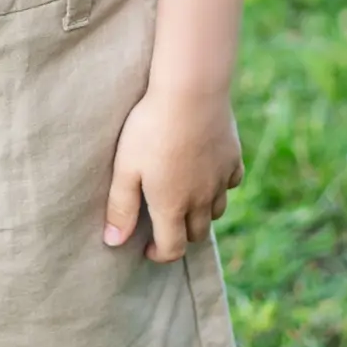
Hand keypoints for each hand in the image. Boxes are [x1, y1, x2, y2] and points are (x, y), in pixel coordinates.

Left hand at [103, 87, 243, 261]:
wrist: (191, 92)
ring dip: (201, 213)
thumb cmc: (151, 128)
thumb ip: (121, 206)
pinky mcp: (233, 158)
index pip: (172, 249)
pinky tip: (208, 172)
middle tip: (164, 222)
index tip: (146, 248)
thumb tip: (113, 242)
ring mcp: (220, 179)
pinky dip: (220, 186)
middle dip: (180, 235)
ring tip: (185, 198)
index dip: (158, 254)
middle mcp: (201, 199)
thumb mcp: (126, 167)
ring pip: (216, 212)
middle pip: (196, 234)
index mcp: (172, 206)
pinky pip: (231, 183)